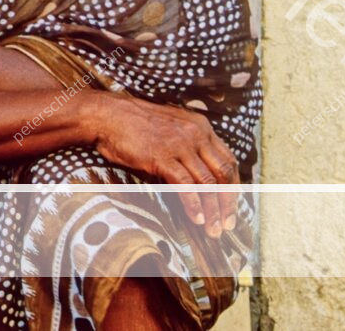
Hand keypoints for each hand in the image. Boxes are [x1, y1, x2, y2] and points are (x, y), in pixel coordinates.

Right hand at [82, 92, 240, 238]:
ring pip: (208, 182)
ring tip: (214, 230)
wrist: (110, 115)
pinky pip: (186, 185)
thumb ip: (190, 146)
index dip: (234, 186)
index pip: (228, 160)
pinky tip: (197, 219)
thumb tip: (201, 177)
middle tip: (228, 225)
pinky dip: (194, 205)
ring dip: (214, 210)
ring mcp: (180, 145)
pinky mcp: (163, 157)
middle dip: (229, 202)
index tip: (232, 206)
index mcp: (201, 127)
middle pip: (224, 173)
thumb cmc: (137, 125)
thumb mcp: (173, 128)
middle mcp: (196, 134)